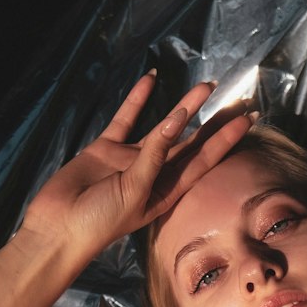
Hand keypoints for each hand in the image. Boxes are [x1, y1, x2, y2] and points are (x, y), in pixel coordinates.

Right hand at [18, 74, 250, 262]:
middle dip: (215, 124)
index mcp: (167, 193)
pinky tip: (151, 80)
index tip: (248, 120)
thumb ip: (154, 156)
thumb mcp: (134, 190)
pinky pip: (126, 120)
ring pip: (163, 127)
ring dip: (183, 106)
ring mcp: (130, 161)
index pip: (204, 162)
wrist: (58, 227)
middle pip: (191, 144)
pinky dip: (137, 100)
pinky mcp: (105, 149)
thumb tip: (175, 121)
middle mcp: (153, 175)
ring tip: (206, 85)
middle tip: (239, 101)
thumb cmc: (100, 220)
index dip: (225, 141)